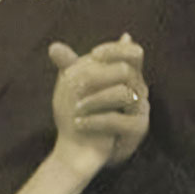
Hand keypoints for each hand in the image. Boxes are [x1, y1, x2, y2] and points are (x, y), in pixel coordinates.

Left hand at [49, 34, 149, 170]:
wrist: (86, 147)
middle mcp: (138, 89)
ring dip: (95, 99)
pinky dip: (95, 120)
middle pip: (128, 71)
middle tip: (73, 84)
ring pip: (124, 94)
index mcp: (127, 75)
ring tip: (75, 108)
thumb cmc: (85, 112)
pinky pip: (118, 120)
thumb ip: (69, 67)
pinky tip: (78, 123)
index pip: (133, 53)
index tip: (93, 54)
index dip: (115, 50)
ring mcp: (140, 109)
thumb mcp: (77, 88)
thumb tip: (53, 46)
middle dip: (98, 76)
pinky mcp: (137, 129)